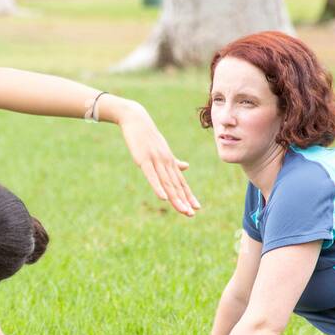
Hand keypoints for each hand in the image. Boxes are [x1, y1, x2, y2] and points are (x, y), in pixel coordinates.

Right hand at [115, 101, 200, 215]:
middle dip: (184, 200)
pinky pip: (152, 176)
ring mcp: (155, 161)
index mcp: (170, 162)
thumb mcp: (163, 150)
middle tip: (192, 214)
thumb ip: (174, 161)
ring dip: (175, 198)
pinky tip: (163, 197)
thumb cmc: (148, 136)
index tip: (197, 207)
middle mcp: (166, 162)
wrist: (137, 120)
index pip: (181, 182)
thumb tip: (187, 167)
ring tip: (183, 210)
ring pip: (167, 183)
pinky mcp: (143, 160)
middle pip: (176, 185)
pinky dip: (158, 187)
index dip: (189, 195)